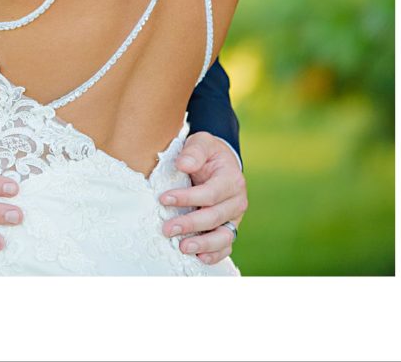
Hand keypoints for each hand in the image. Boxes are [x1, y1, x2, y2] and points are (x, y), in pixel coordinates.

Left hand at [159, 131, 247, 264]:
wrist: (219, 162)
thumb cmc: (207, 153)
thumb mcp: (201, 143)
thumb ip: (193, 151)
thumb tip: (182, 164)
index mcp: (231, 179)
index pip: (210, 193)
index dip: (187, 198)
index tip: (163, 199)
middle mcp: (237, 201)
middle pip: (215, 217)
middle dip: (190, 224)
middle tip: (167, 229)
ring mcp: (234, 217)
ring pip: (224, 236)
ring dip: (203, 244)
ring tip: (183, 247)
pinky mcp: (229, 228)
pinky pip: (225, 245)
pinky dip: (215, 254)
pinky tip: (199, 257)